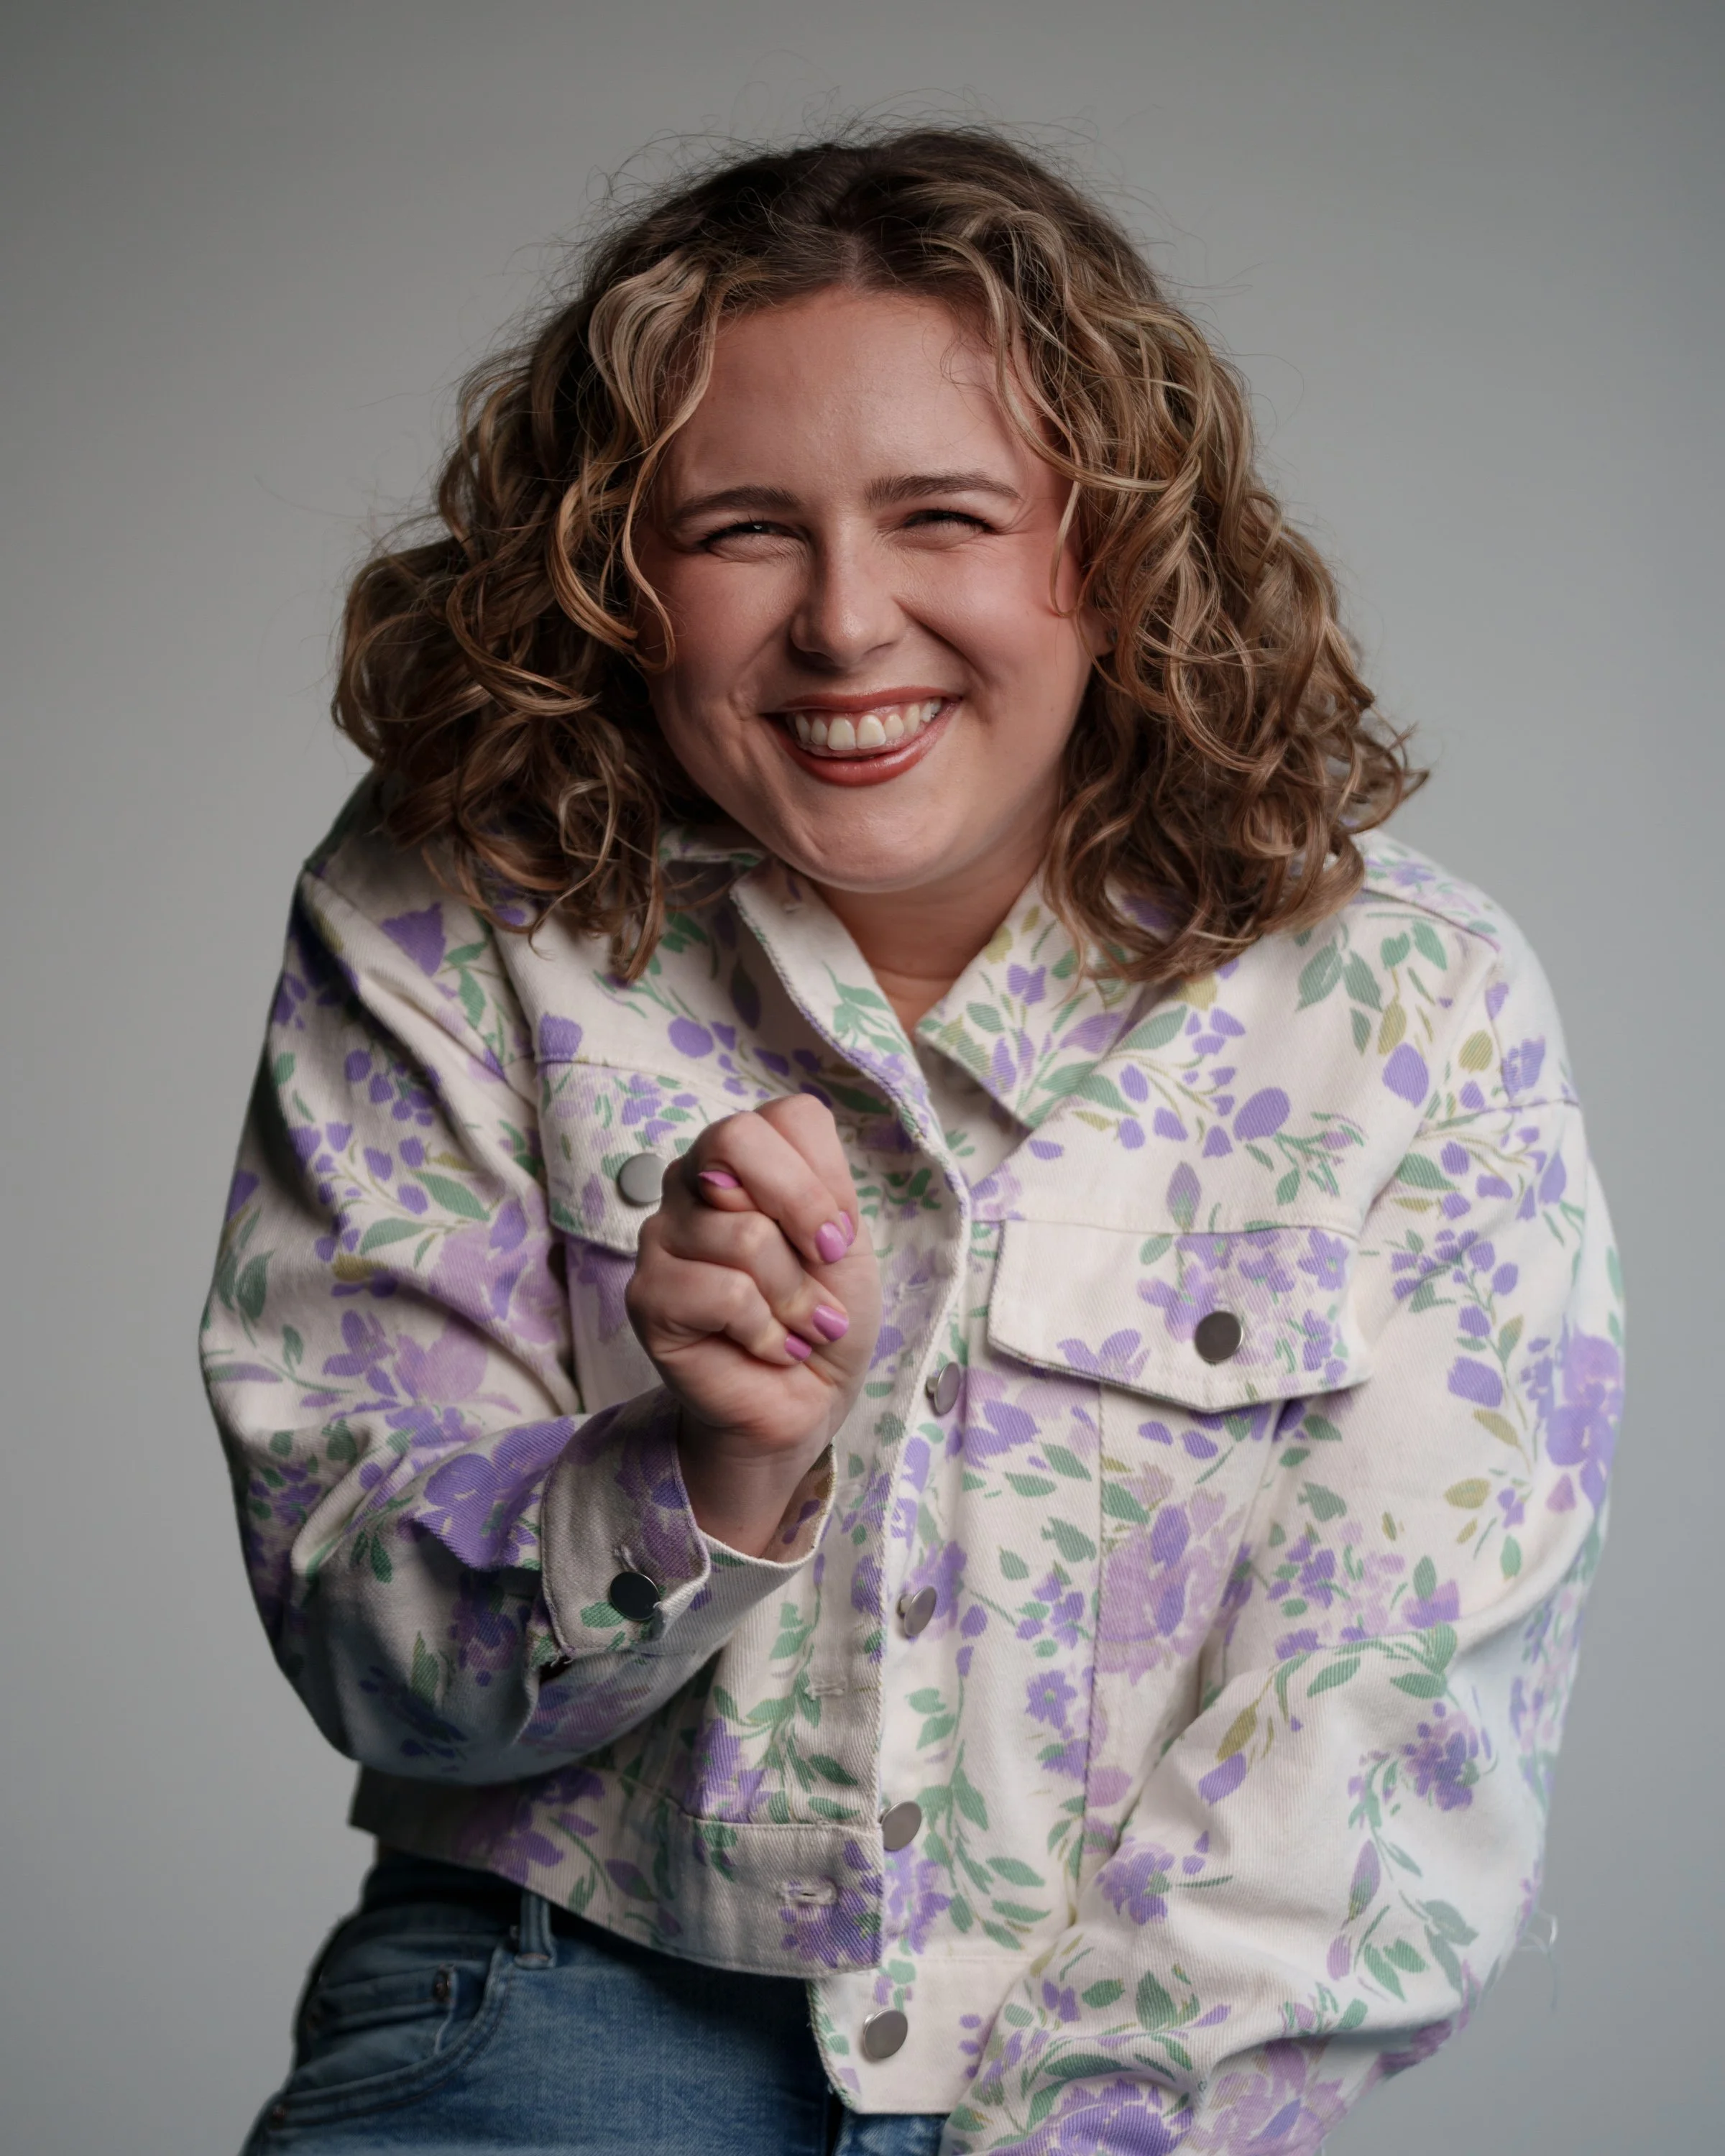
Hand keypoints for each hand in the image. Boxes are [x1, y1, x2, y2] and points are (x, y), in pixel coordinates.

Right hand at [625, 1096, 880, 1555]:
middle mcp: (691, 1182)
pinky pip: (724, 1293)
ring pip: (745, 1235)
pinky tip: (765, 1346)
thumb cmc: (824, 1313)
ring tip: (794, 1325)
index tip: (836, 1240)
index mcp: (743, 1158)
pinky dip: (766, 1331)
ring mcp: (660, 1236)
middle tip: (823, 1272)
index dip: (823, 1179)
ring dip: (794, 1298)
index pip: (785, 1117)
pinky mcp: (647, 1296)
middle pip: (738, 1142)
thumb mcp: (845, 1240)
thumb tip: (733, 1182)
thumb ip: (810, 1185)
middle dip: (804, 1216)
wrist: (806, 1400)